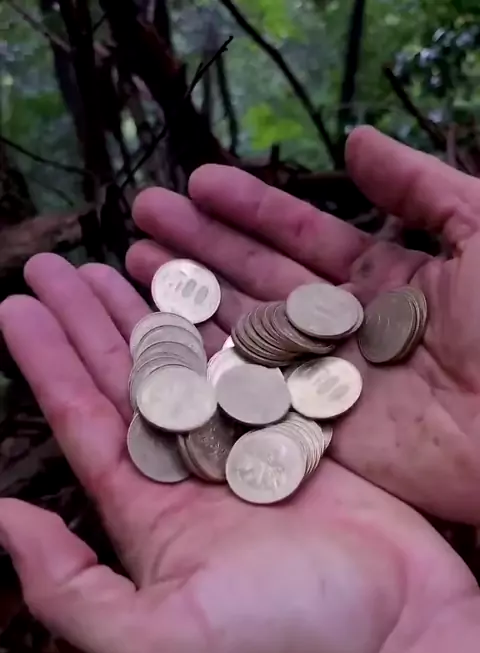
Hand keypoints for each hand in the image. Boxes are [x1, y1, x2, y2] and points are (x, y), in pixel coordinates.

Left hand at [0, 252, 474, 652]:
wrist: (399, 636)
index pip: (83, 424)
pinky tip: (204, 293)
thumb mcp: (158, 644)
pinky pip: (253, 369)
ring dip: (149, 316)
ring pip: (188, 367)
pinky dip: (227, 328)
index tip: (16, 305)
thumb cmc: (284, 646)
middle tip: (53, 265)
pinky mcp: (301, 435)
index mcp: (148, 516)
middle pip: (126, 383)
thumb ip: (69, 591)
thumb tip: (3, 520)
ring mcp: (247, 452)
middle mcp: (190, 478)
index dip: (46, 364)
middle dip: (88, 323)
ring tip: (114, 264)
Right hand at [126, 126, 479, 523]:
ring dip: (190, 300)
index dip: (250, 209)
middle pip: (258, 281)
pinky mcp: (317, 434)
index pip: (301, 238)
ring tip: (132, 262)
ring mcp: (327, 383)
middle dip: (201, 248)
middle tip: (143, 216)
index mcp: (385, 282)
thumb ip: (420, 187)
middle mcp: (346, 330)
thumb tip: (357, 141)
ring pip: (244, 334)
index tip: (198, 183)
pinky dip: (204, 369)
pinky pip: (251, 395)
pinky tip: (160, 337)